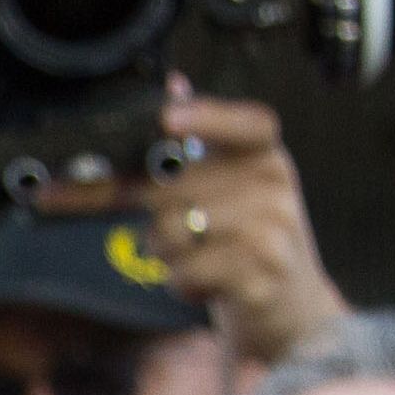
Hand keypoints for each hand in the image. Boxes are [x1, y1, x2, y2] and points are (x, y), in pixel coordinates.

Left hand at [65, 76, 341, 366]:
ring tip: (194, 257)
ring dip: (163, 252)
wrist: (294, 309)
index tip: (167, 117)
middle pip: (174, 185)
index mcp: (266, 158)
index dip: (208, 117)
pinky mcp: (260, 278)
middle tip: (100, 207)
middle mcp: (275, 189)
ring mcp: (272, 234)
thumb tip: (173, 85)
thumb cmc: (250, 241)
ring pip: (171, 233)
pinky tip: (206, 283)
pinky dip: (181, 283)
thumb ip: (203, 141)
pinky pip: (185, 274)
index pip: (247, 124)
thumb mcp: (237, 186)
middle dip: (132, 203)